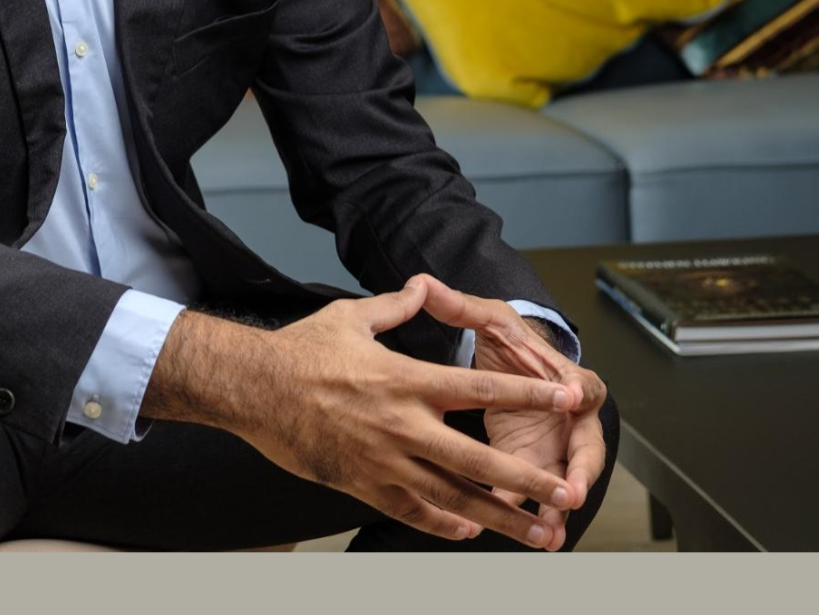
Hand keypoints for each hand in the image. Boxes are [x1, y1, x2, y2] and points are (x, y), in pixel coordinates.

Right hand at [230, 276, 586, 547]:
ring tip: (535, 532)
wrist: (252, 389)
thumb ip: (396, 307)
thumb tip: (422, 286)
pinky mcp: (361, 484)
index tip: (566, 400)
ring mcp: (383, 461)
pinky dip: (442, 523)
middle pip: (477, 459)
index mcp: (406, 380)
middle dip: (527, 479)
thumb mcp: (352, 317)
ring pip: (451, 497)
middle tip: (566, 493)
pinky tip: (468, 530)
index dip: (528, 395)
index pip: (480, 390)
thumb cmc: (300, 350)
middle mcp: (402, 425)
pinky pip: (410, 510)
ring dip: (497, 516)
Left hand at [415, 275, 609, 551]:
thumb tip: (424, 283)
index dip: (575, 395)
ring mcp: (557, 447)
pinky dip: (531, 515)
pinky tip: (524, 536)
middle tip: (571, 493)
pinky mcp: (537, 466)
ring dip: (557, 508)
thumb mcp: (492, 322)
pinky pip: (536, 495)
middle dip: (579, 473)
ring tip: (549, 534)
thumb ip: (460, 307)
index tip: (569, 400)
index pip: (580, 386)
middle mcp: (570, 418)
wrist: (518, 368)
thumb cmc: (512, 346)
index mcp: (566, 378)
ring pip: (563, 481)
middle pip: (584, 449)